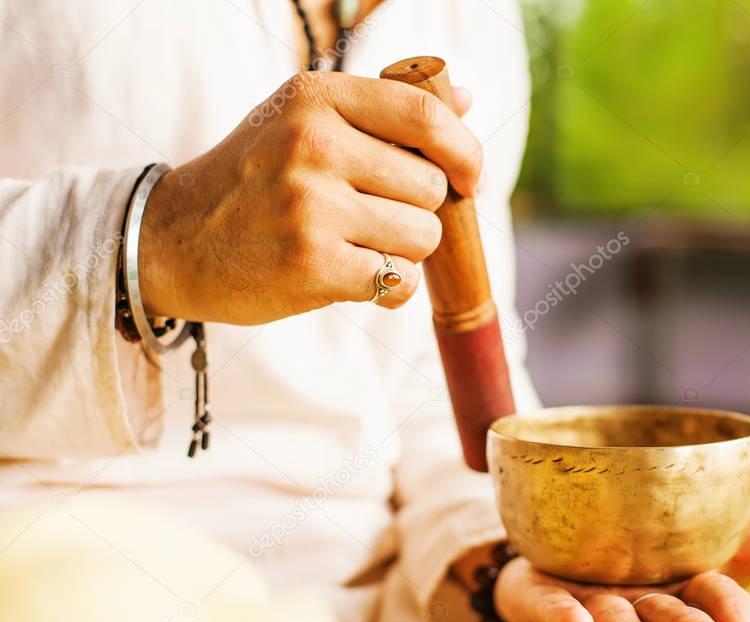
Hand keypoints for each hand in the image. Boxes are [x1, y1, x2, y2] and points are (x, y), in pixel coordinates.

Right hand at [138, 71, 479, 323]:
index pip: (424, 115)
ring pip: (422, 236)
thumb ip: (382, 113)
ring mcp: (310, 204)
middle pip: (430, 187)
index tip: (469, 178)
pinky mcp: (311, 263)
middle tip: (374, 220)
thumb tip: (467, 97)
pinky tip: (355, 278)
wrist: (172, 240)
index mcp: (315, 99)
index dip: (464, 151)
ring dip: (404, 252)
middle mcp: (312, 144)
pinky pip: (399, 280)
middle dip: (418, 212)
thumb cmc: (252, 180)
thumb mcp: (301, 123)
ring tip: (359, 247)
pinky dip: (389, 288)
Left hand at [493, 529, 749, 621]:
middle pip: (673, 615)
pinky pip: (553, 606)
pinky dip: (563, 614)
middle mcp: (646, 600)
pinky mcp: (550, 596)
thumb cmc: (646, 562)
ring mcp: (598, 600)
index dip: (735, 611)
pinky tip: (576, 621)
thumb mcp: (716, 543)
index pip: (720, 595)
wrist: (554, 572)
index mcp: (686, 586)